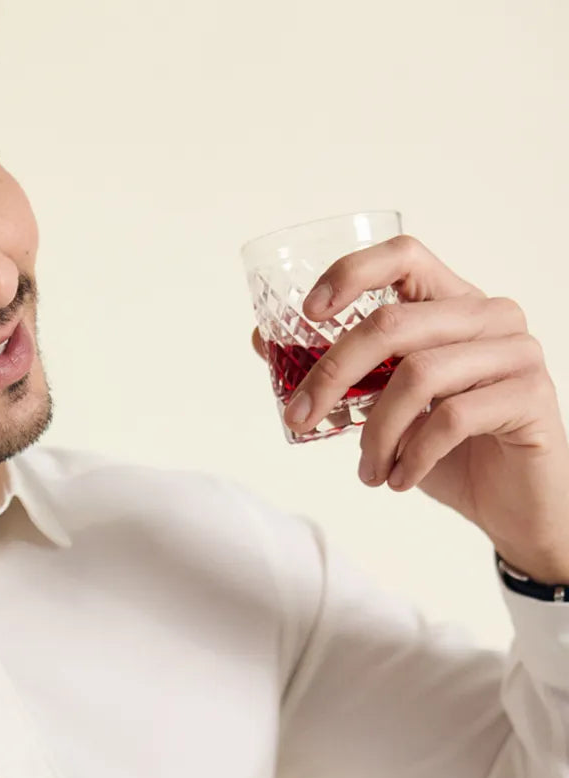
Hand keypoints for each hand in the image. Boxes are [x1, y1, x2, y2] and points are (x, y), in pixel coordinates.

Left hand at [250, 234, 568, 582]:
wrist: (511, 506)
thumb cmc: (447, 451)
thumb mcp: (382, 407)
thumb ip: (339, 372)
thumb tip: (263, 340)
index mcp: (452, 304)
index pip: (403, 256)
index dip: (351, 274)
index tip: (308, 314)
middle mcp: (489, 314)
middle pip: (392, 323)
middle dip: (332, 376)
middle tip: (300, 420)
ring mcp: (515, 350)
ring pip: (417, 375)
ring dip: (375, 434)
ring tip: (367, 472)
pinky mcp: (529, 394)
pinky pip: (451, 418)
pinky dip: (411, 456)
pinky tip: (399, 480)